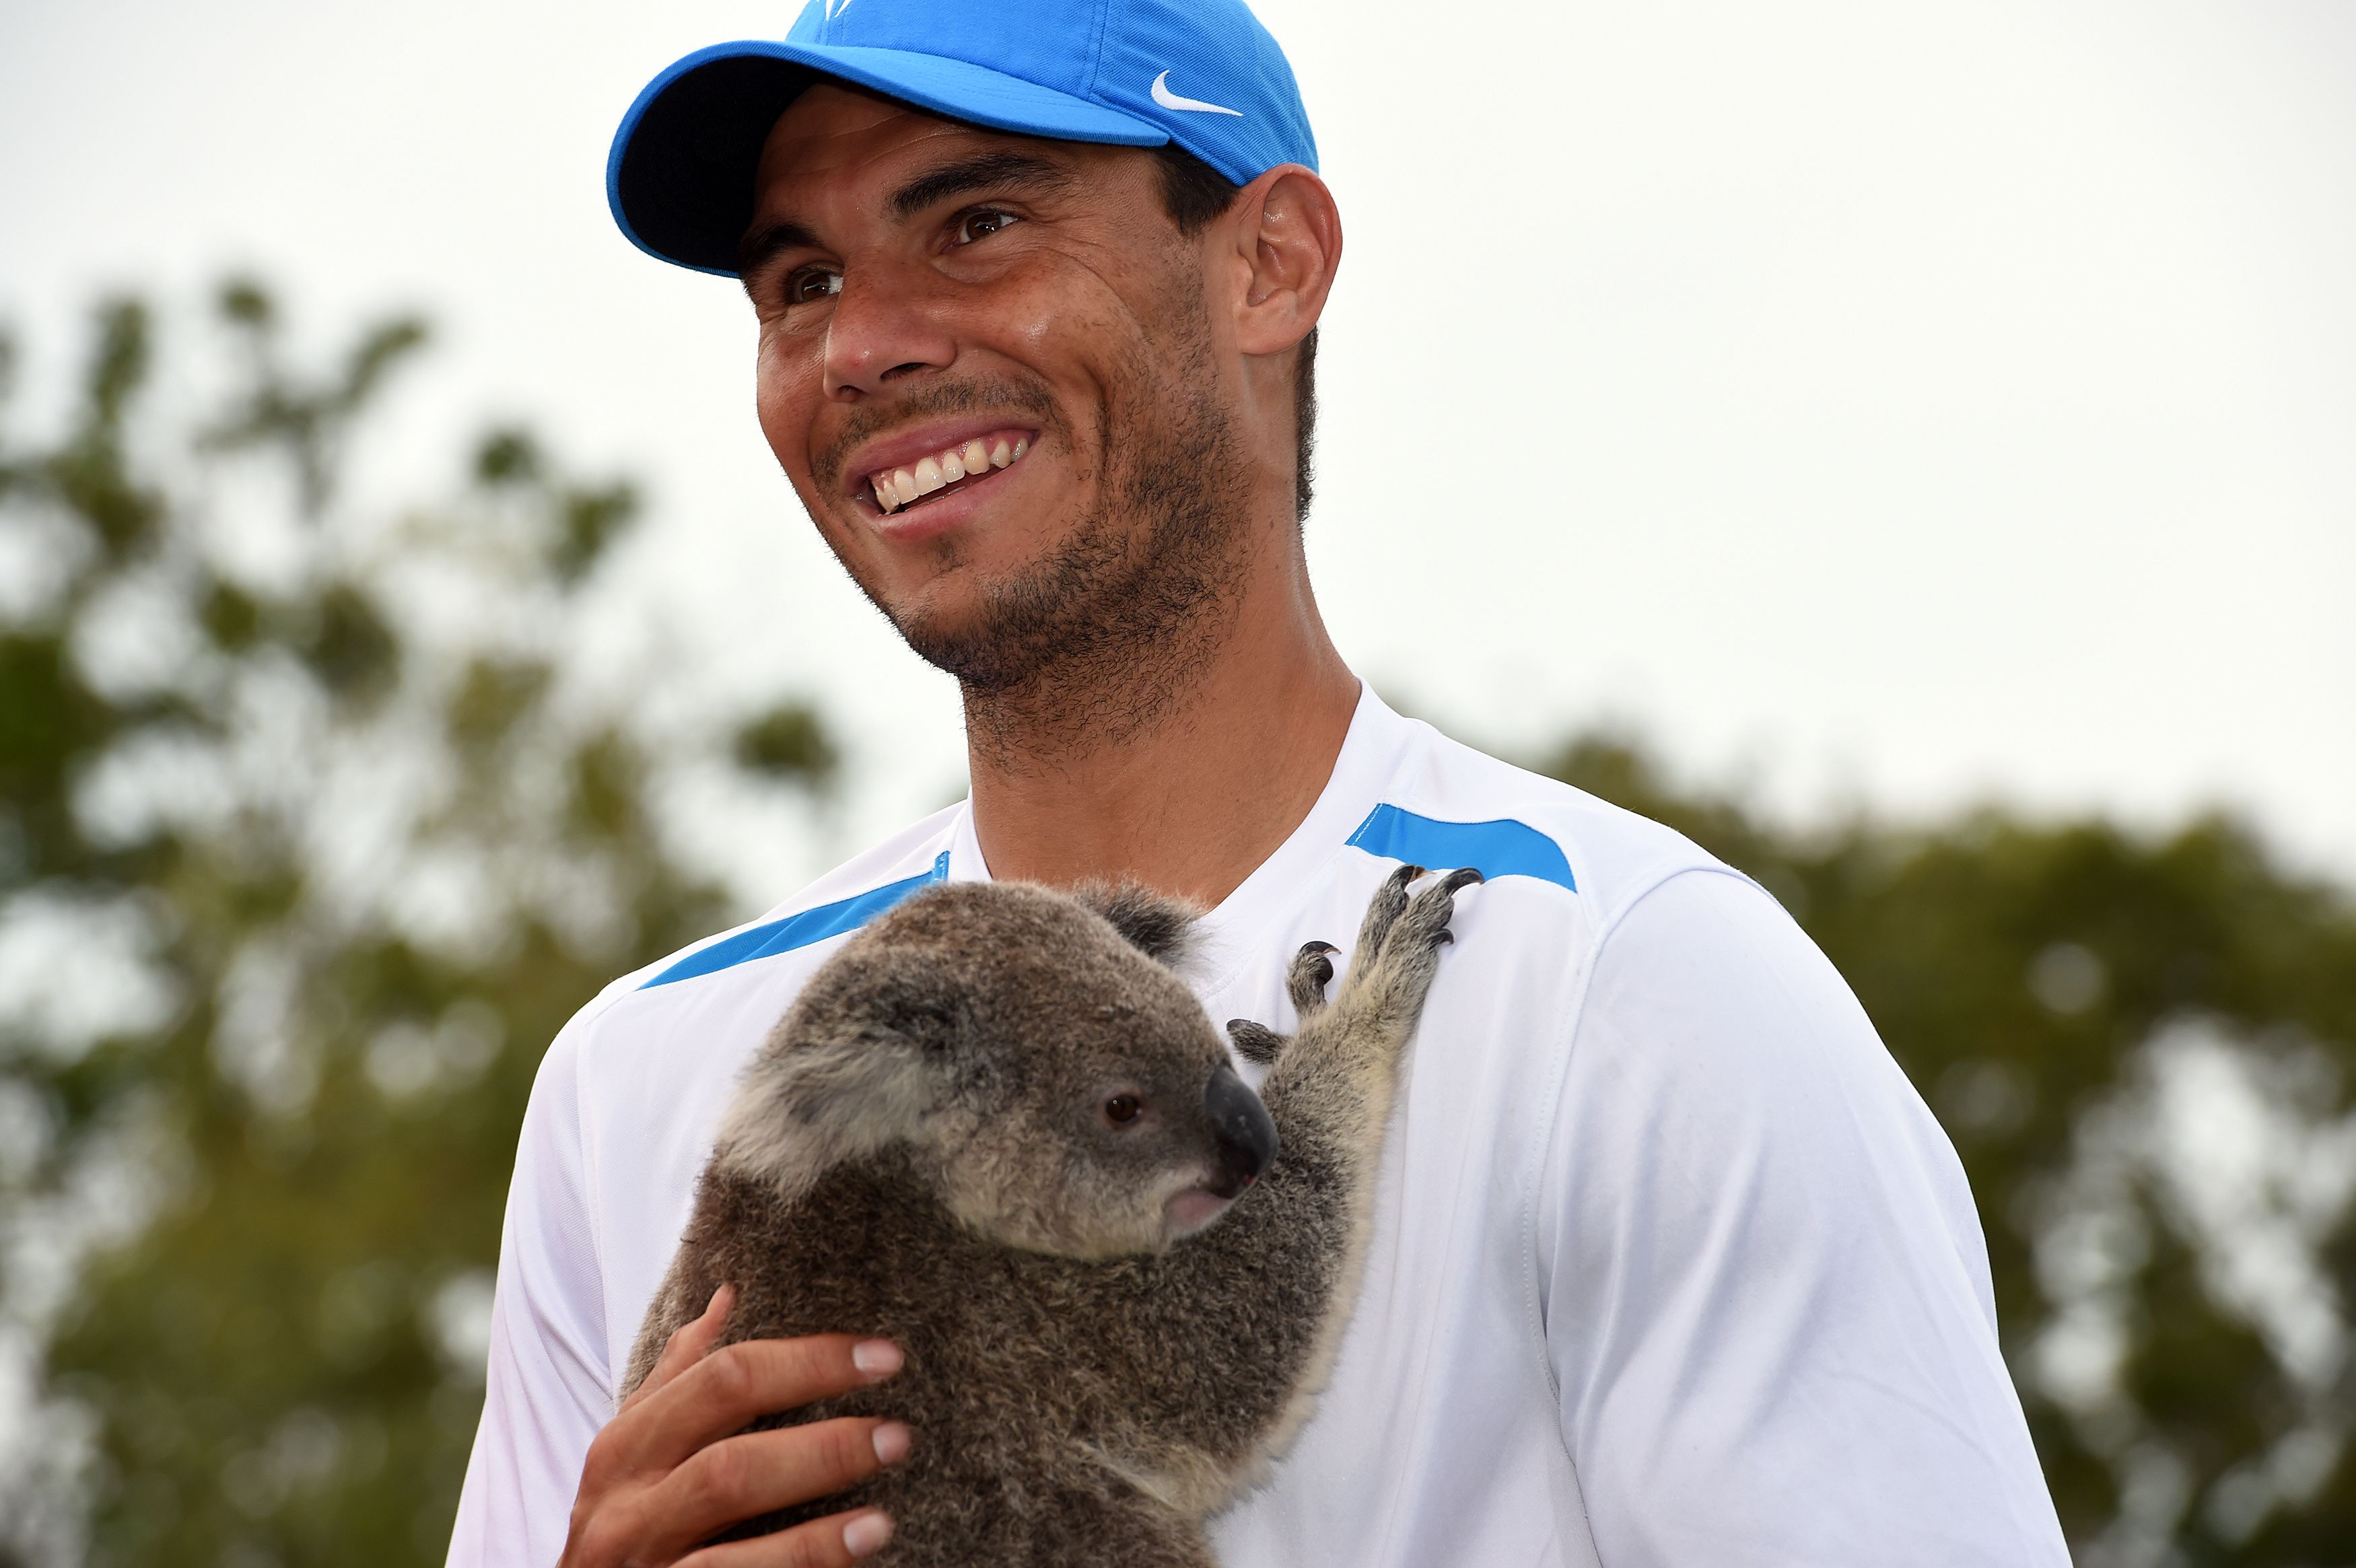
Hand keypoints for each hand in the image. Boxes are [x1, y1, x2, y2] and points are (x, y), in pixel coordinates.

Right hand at [559, 1284, 911, 1565]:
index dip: (808, 1362)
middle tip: (898, 1435)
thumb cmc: (625, 1531)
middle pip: (729, 1451)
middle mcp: (626, 1502)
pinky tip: (860, 1545)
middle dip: (821, 1440)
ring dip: (813, 1500)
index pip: (724, 1378)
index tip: (882, 1356)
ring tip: (884, 1509)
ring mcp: (642, 1559)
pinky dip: (801, 1558)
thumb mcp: (634, 1457)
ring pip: (726, 1508)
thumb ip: (678, 1381)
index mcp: (626, 1447)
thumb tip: (728, 1296)